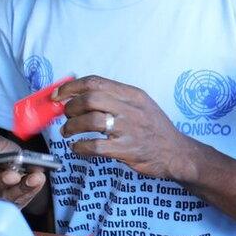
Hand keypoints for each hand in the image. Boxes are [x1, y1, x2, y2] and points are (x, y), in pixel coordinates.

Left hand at [56, 75, 193, 178]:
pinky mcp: (127, 149)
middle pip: (90, 99)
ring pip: (90, 121)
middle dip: (70, 107)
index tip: (58, 95)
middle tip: (66, 116)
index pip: (95, 82)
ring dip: (72, 127)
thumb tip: (81, 95)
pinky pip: (95, 146)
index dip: (71, 87)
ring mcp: (130, 129)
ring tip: (68, 133)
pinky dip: (80, 147)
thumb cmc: (156, 130)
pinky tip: (77, 148)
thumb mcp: (141, 105)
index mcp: (132, 95)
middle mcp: (131, 109)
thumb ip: (116, 98)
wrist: (177, 153)